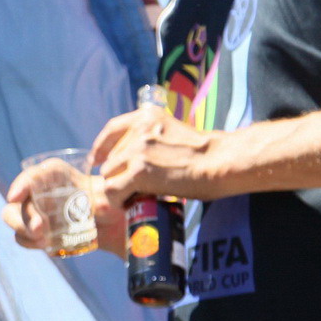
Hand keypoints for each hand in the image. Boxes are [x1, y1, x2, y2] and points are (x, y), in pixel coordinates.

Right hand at [2, 163, 125, 257]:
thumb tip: (102, 207)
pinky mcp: (35, 230)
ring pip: (12, 216)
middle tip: (40, 229)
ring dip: (23, 229)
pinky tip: (45, 245)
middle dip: (24, 214)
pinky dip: (29, 242)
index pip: (33, 175)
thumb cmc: (110, 199)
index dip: (22, 184)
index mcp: (55, 175)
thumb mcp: (111, 194)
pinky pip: (22, 236)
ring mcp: (34, 211)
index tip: (15, 197)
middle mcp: (39, 190)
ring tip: (43, 240)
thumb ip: (105, 197)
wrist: (112, 221)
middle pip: (18, 199)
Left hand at [92, 108, 223, 209]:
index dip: (102, 148)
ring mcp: (137, 150)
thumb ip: (152, 138)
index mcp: (147, 116)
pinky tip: (130, 204)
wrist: (222, 161)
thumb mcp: (173, 132)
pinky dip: (119, 200)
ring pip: (108, 175)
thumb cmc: (206, 153)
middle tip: (130, 188)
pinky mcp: (139, 172)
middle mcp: (138, 130)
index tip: (97, 160)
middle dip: (116, 175)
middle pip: (109, 158)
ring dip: (118, 188)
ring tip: (133, 197)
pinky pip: (113, 190)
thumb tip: (135, 158)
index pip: (112, 129)